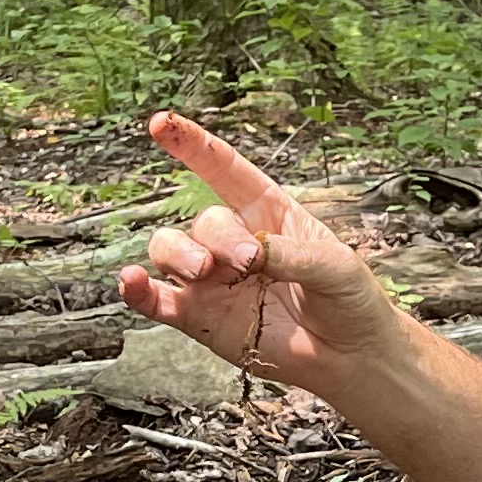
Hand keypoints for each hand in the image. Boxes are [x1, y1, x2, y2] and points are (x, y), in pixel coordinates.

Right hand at [119, 112, 395, 390]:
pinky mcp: (199, 318)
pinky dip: (138, 290)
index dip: (193, 146)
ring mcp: (212, 280)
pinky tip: (132, 280)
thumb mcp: (334, 266)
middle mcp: (233, 241)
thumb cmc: (349, 300)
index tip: (161, 124)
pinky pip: (157, 301)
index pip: (223, 170)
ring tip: (204, 271)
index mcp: (266, 213)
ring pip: (169, 250)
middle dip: (220, 237)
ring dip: (179, 254)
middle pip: (204, 221)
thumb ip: (290, 255)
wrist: (350, 356)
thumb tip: (250, 253)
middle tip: (249, 261)